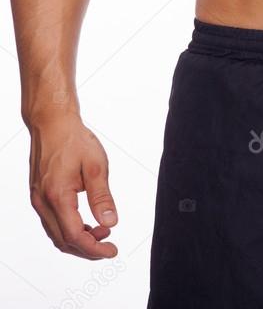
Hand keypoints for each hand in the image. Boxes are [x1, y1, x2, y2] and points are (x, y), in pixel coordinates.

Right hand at [28, 115, 118, 258]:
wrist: (52, 124)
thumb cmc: (74, 140)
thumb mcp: (97, 167)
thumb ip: (102, 197)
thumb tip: (110, 222)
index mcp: (57, 196)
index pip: (74, 235)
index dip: (94, 248)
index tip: (111, 251)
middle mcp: (43, 202)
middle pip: (63, 240)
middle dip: (87, 248)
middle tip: (109, 245)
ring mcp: (38, 200)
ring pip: (56, 233)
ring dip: (78, 239)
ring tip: (101, 232)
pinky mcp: (39, 196)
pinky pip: (52, 222)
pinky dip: (69, 229)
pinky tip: (86, 222)